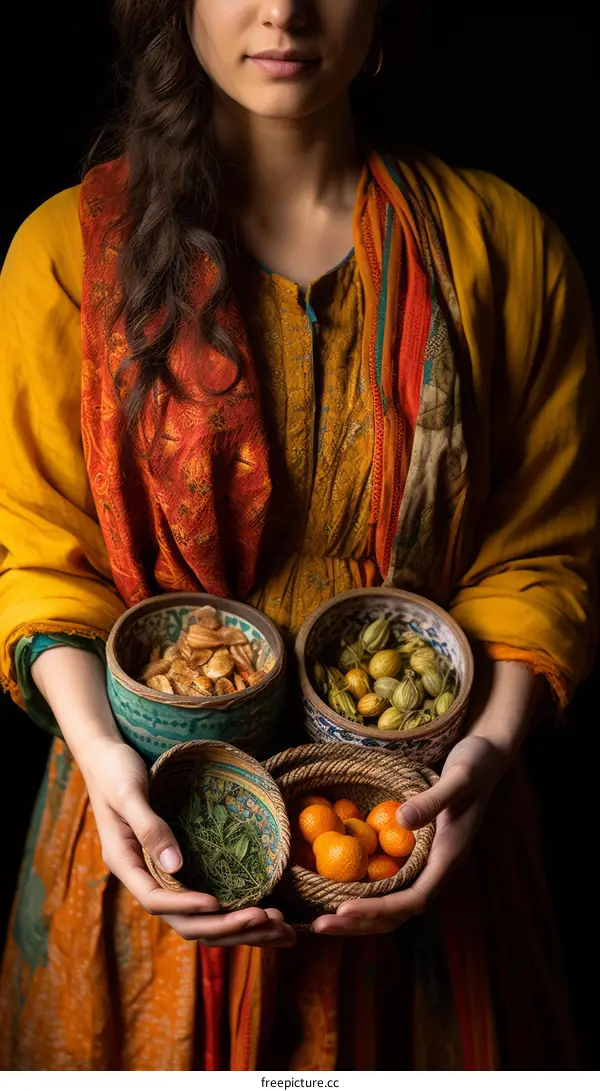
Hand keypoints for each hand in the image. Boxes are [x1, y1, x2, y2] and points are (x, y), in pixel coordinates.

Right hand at [81, 738, 295, 948]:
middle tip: (264, 920)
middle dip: (222, 926)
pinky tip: (263, 911)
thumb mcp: (128, 794)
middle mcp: (142, 875)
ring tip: (276, 927)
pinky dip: (232, 909)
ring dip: (234, 926)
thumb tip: (175, 866)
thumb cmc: (115, 771)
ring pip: (196, 916)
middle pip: (181, 919)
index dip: (185, 906)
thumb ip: (150, 827)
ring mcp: (159, 872)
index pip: (154, 899)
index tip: (217, 904)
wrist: (106, 757)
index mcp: (124, 863)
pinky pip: (202, 897)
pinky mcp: (176, 865)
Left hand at [312, 735, 508, 936]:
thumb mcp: (459, 778)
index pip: (413, 899)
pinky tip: (339, 888)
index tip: (342, 908)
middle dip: (360, 923)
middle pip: (399, 912)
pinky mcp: (419, 852)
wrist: (487, 759)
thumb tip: (401, 820)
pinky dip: (367, 892)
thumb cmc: (475, 765)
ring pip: (394, 903)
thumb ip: (433, 800)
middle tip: (320, 925)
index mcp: (449, 857)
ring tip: (323, 918)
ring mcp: (429, 862)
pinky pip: (392, 881)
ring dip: (361, 915)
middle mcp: (439, 867)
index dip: (378, 908)